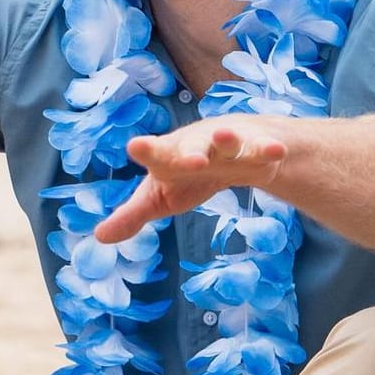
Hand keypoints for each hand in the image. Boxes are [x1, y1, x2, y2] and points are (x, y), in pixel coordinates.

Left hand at [93, 116, 288, 243]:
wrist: (231, 143)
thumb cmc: (187, 172)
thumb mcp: (160, 197)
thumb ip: (131, 215)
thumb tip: (99, 237)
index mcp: (169, 156)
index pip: (154, 153)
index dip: (146, 150)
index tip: (135, 145)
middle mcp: (196, 146)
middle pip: (192, 147)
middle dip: (191, 152)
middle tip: (190, 160)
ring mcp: (227, 145)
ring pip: (227, 141)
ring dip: (227, 140)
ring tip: (225, 137)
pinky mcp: (255, 149)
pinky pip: (263, 149)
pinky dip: (268, 150)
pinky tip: (275, 151)